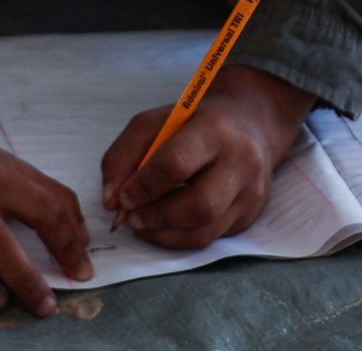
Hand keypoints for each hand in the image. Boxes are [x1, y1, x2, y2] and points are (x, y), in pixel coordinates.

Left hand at [99, 65, 315, 250]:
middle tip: (131, 217)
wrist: (248, 123)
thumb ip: (123, 156)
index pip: (177, 164)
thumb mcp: (153, 123)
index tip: (123, 197)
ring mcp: (250, 193)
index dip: (144, 186)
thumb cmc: (192, 122)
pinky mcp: (249, 216)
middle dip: (157, 217)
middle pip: (200, 206)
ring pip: (205, 232)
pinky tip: (163, 226)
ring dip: (164, 234)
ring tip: (142, 223)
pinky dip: (178, 238)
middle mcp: (240, 162)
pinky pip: (210, 239)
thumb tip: (111, 201)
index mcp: (213, 130)